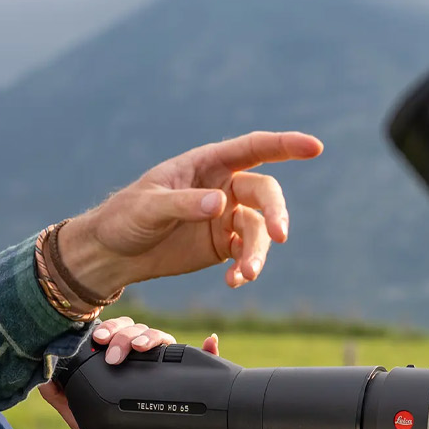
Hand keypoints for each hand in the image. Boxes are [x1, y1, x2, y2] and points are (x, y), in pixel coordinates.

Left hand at [44, 317, 220, 428]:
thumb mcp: (81, 418)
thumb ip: (61, 398)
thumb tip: (41, 378)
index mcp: (120, 364)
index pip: (115, 333)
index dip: (108, 329)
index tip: (98, 339)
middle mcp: (142, 363)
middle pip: (137, 331)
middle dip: (125, 333)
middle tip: (114, 351)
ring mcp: (164, 371)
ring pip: (162, 339)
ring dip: (151, 337)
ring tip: (140, 349)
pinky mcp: (184, 383)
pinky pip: (200, 359)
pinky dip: (208, 346)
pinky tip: (208, 340)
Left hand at [57, 131, 323, 293]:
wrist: (113, 253)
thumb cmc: (125, 217)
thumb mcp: (149, 208)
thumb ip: (184, 204)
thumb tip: (220, 202)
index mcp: (207, 163)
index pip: (254, 148)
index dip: (286, 146)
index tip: (314, 147)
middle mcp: (223, 186)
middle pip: (264, 193)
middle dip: (275, 212)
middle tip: (279, 236)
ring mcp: (226, 216)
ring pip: (259, 229)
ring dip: (258, 251)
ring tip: (246, 274)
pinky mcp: (223, 245)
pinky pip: (246, 253)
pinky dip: (246, 268)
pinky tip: (235, 282)